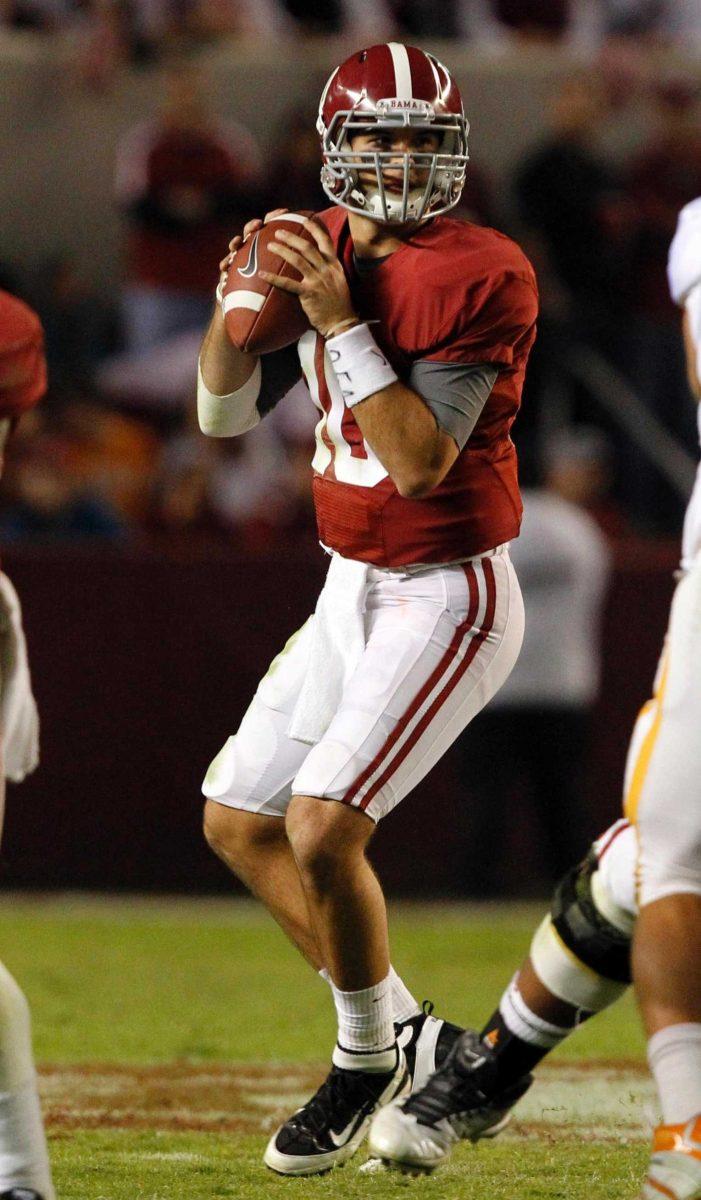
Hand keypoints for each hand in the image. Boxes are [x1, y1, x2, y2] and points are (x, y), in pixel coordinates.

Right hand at [216, 209, 290, 303]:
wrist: (251, 312)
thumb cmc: (270, 295)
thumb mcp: (288, 278)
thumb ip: (298, 264)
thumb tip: (319, 253)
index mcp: (266, 249)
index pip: (271, 229)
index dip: (276, 218)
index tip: (285, 211)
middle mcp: (251, 252)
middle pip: (251, 233)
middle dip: (253, 226)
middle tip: (259, 224)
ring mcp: (238, 261)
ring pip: (236, 247)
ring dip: (236, 242)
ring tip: (237, 242)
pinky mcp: (228, 273)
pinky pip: (225, 267)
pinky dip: (224, 265)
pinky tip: (224, 265)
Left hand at [260, 216, 357, 338]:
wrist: (342, 323)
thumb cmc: (339, 304)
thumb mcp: (339, 282)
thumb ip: (329, 269)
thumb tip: (318, 260)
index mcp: (334, 266)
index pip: (325, 241)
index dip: (315, 229)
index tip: (306, 220)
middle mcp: (326, 270)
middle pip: (307, 247)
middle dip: (292, 237)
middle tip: (278, 231)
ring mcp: (317, 281)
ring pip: (297, 260)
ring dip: (282, 250)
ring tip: (270, 245)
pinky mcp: (308, 294)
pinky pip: (288, 283)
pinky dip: (274, 278)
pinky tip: (262, 274)